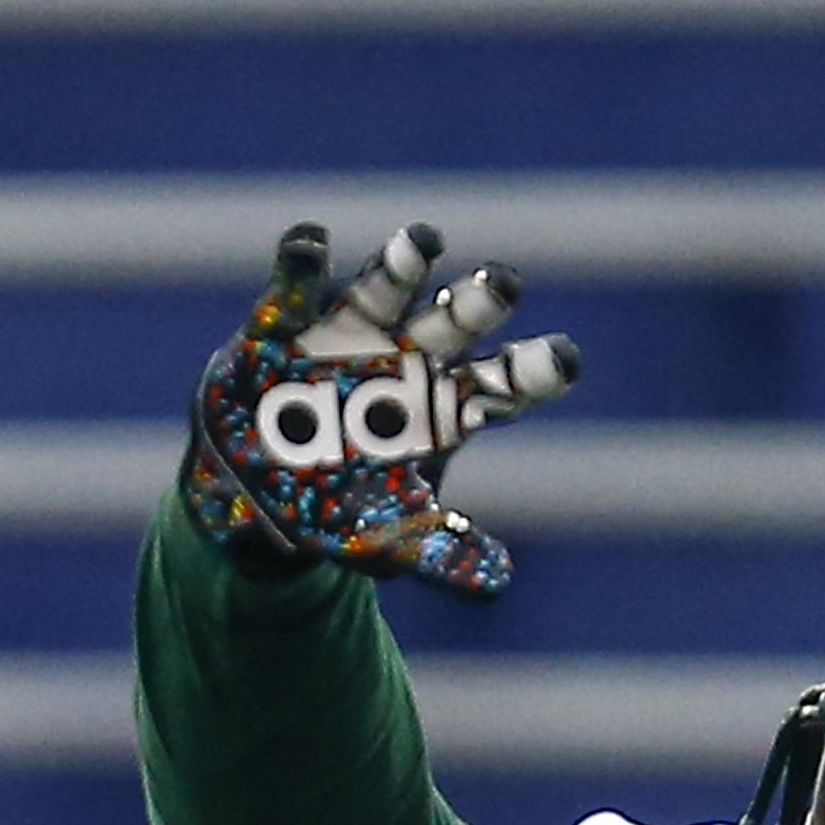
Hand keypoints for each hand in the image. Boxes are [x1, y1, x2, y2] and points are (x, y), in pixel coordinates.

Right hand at [184, 221, 579, 600]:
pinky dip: (300, 263)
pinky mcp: (287, 322)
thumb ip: (444, 557)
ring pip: (386, 289)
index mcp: (448, 406)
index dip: (536, 370)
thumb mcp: (393, 544)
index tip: (567, 359)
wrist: (257, 488)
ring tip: (423, 242)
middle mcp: (409, 356)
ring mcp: (351, 332)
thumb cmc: (340, 507)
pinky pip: (296, 286)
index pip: (505, 384)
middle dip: (479, 303)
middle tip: (506, 283)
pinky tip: (310, 242)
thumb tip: (499, 582)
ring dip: (402, 264)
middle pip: (456, 325)